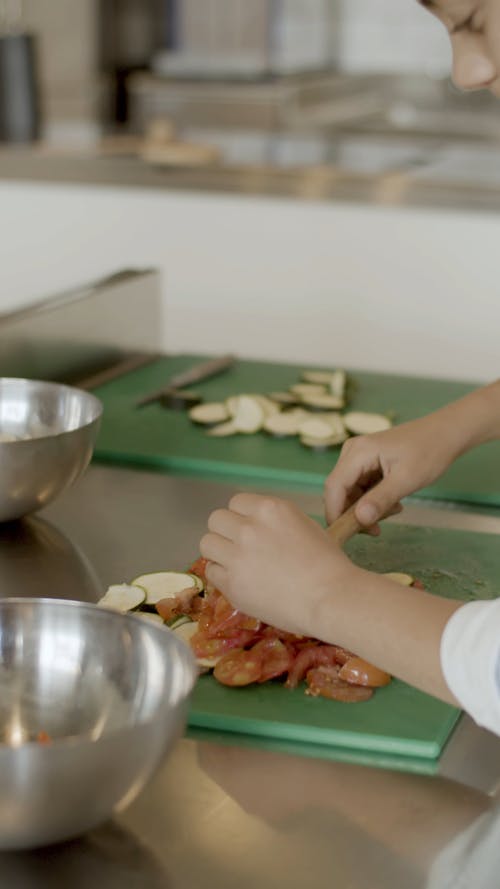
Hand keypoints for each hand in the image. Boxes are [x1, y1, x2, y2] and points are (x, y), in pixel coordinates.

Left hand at [200, 493, 355, 636]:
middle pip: (216, 519)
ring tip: (235, 564)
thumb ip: (275, 521)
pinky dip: (222, 576)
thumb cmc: (327, 563)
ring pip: (207, 543)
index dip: (241, 516)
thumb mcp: (305, 525)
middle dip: (226, 532)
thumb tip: (256, 524)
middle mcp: (249, 528)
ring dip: (219, 552)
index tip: (249, 529)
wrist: (330, 598)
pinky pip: (211, 571)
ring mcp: (238, 556)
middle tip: (239, 547)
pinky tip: (239, 582)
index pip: (236, 502)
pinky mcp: (231, 583)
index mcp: (270, 509)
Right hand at [325, 413, 462, 528]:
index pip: (334, 487)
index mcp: (358, 452)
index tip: (346, 535)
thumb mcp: (406, 480)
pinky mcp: (366, 462)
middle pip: (340, 491)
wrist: (445, 434)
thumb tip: (360, 519)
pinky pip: (360, 488)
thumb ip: (381, 500)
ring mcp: (358, 456)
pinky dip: (373, 500)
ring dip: (367, 508)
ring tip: (394, 509)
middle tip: (378, 528)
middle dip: (355, 513)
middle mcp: (352, 452)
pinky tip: (393, 502)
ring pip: (350, 492)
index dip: (335, 513)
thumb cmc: (429, 452)